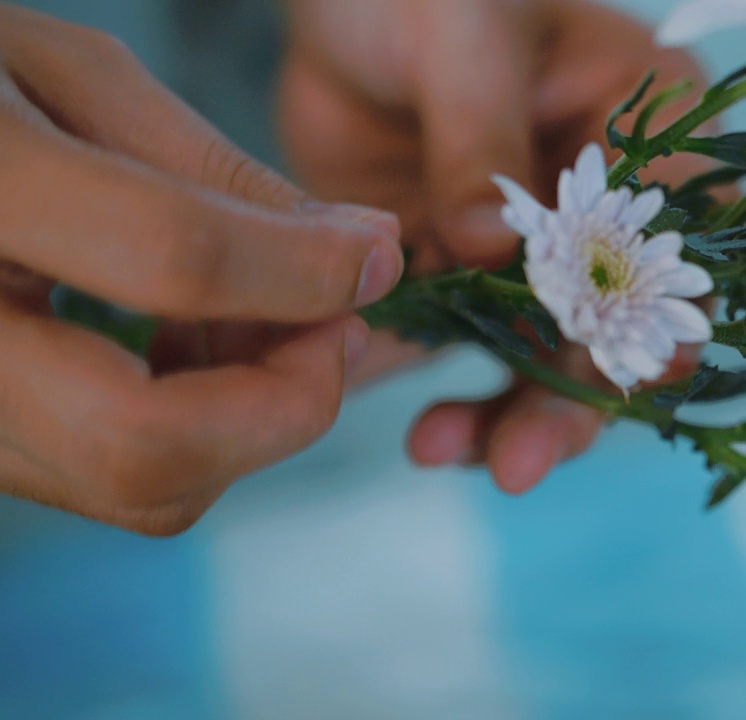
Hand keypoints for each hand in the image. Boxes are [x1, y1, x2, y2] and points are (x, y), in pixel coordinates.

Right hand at [0, 5, 403, 533]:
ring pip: (137, 486)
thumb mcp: (67, 77)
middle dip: (287, 399)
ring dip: (247, 421)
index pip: (167, 258)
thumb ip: (213, 172)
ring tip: (262, 321)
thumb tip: (359, 252)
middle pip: (147, 444)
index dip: (302, 270)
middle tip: (335, 323)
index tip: (376, 258)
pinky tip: (189, 347)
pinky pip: (107, 478)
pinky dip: (193, 433)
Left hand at [279, 0, 714, 492]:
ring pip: (548, 357)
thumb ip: (482, 135)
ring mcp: (541, 253)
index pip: (677, 245)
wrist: (344, 4)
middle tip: (520, 463)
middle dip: (574, 400)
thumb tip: (490, 246)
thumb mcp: (463, 37)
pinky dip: (451, 397)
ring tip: (445, 451)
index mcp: (652, 131)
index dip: (658, 322)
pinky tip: (423, 431)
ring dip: (509, 417)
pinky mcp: (472, 279)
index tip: (618, 379)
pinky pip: (474, 354)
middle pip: (618, 325)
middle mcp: (610, 207)